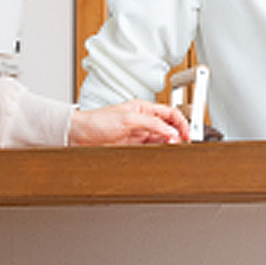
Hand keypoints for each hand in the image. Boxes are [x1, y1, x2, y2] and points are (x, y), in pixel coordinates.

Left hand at [68, 100, 189, 144]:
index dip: (182, 123)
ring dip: (167, 146)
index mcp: (144, 108)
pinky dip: (157, 153)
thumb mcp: (127, 118)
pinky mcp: (132, 148)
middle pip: (169, 128)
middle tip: (179, 145)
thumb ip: (152, 124)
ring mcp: (138, 136)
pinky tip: (159, 155)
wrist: (78, 136)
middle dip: (177, 136)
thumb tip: (171, 132)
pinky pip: (150, 151)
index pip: (171, 114)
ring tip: (170, 151)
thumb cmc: (96, 121)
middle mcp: (143, 121)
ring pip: (161, 141)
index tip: (187, 135)